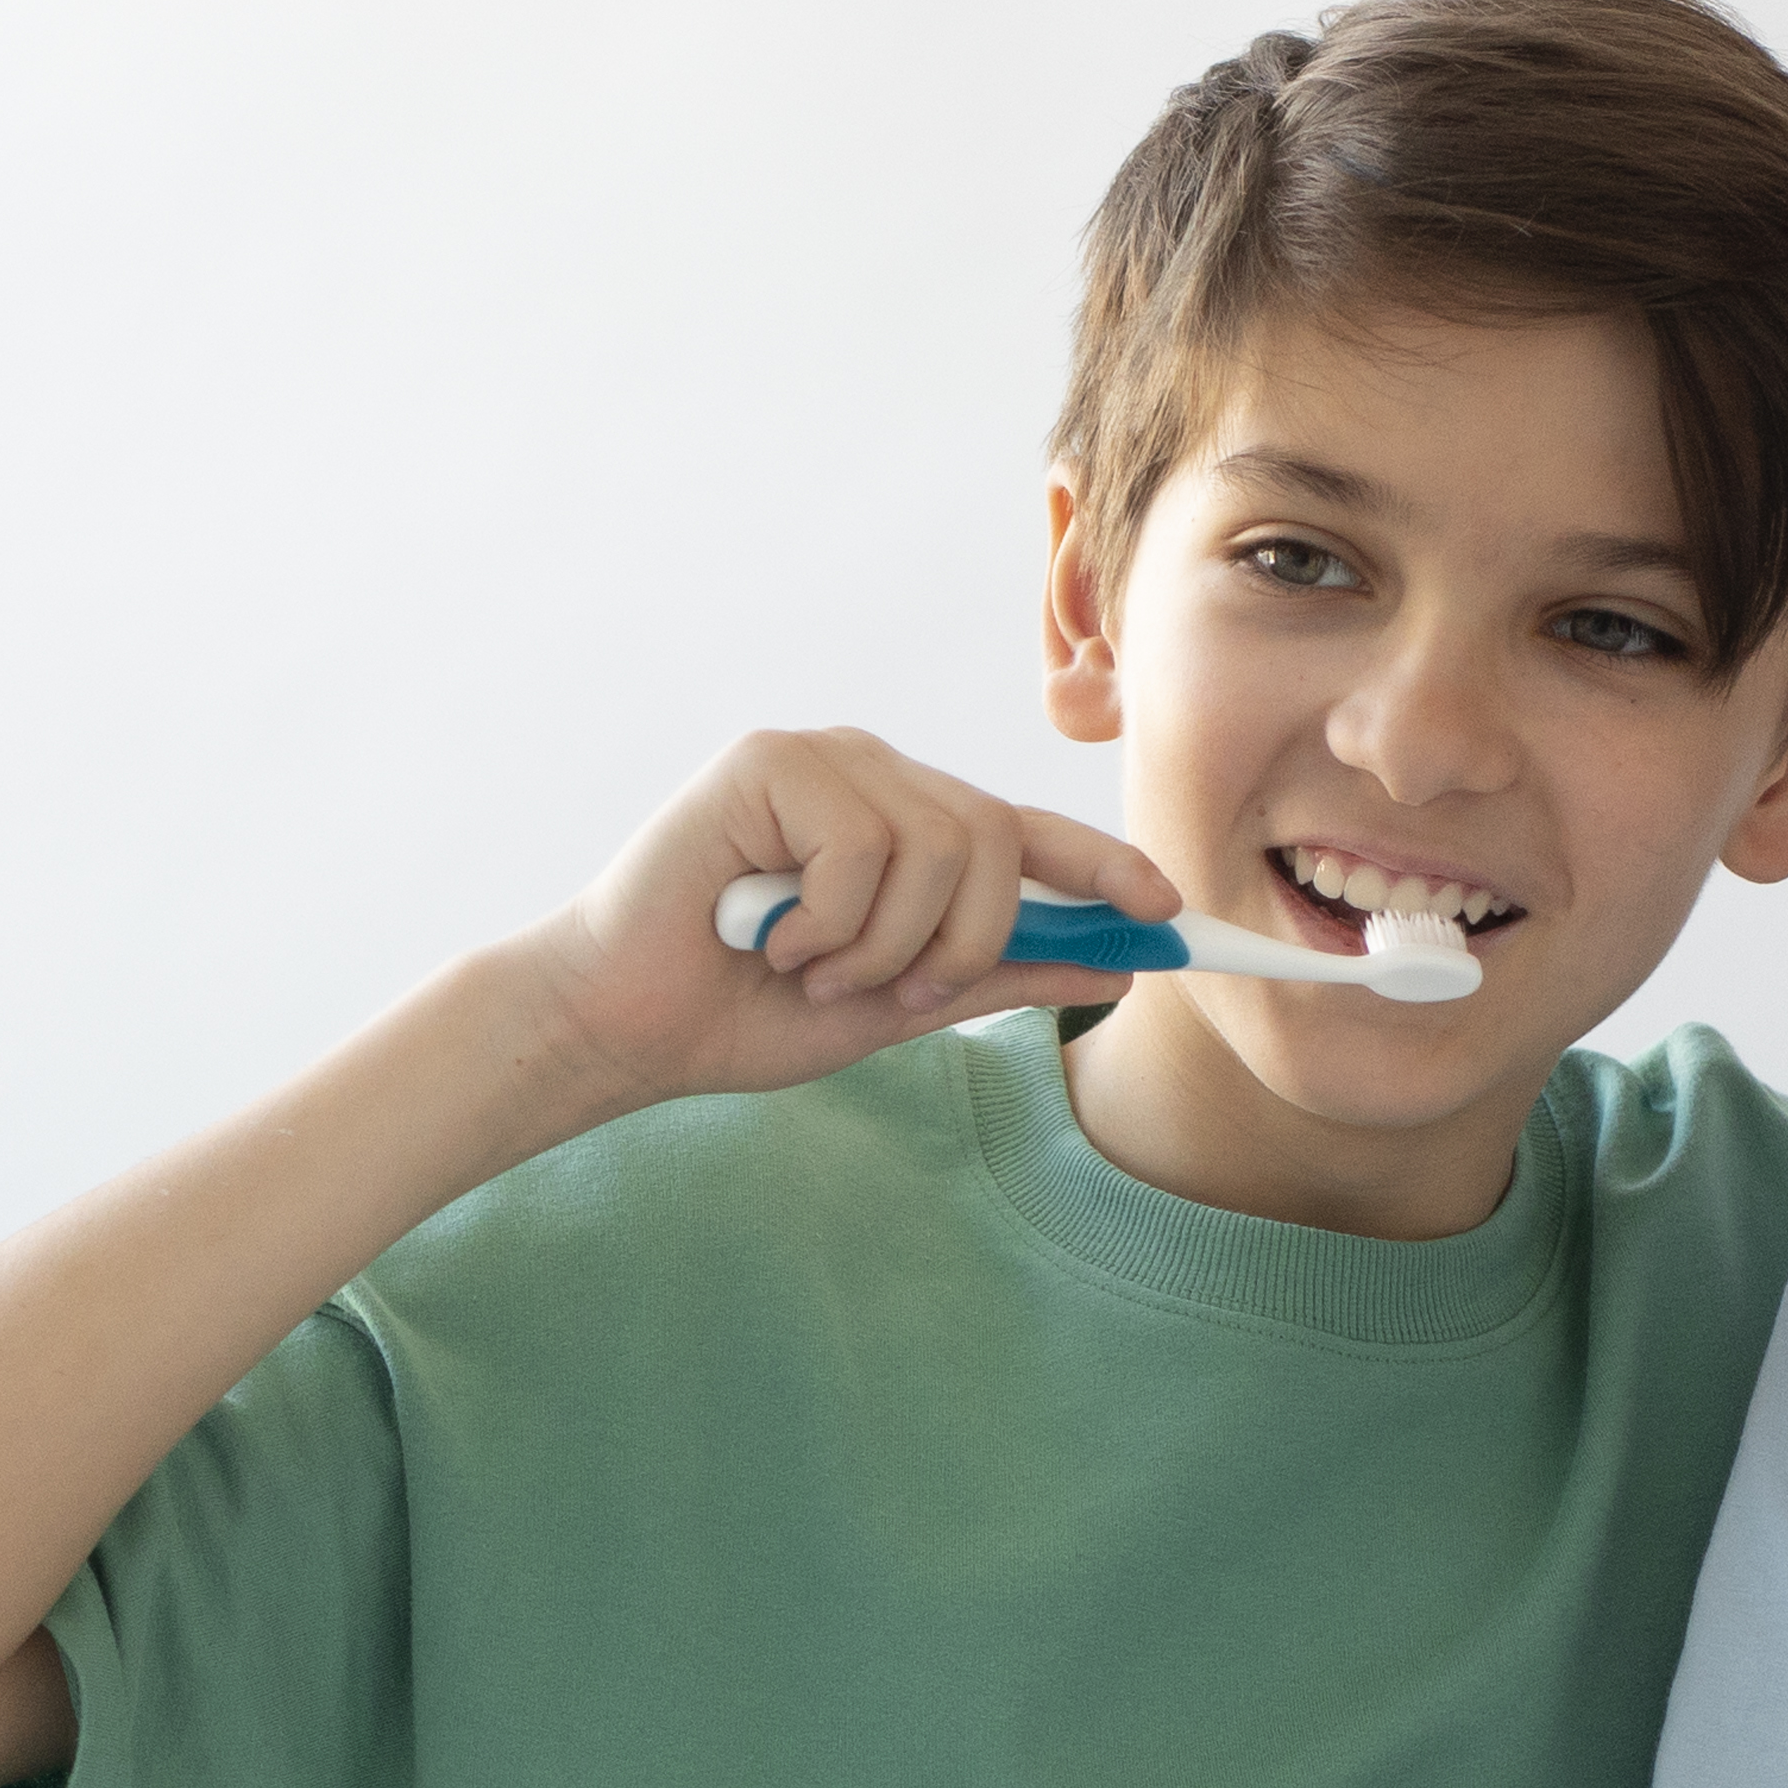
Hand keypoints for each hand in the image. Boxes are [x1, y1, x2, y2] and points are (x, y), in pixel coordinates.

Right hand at [515, 729, 1180, 1108]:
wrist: (621, 1025)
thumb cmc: (742, 1010)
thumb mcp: (894, 1002)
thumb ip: (998, 974)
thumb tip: (1116, 965)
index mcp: (904, 822)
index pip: (1024, 833)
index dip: (1099, 868)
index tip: (1167, 915)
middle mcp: (872, 775)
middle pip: (996, 839)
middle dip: (965, 939)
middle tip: (895, 989)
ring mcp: (820, 761)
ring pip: (939, 845)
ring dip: (883, 943)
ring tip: (811, 967)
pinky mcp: (766, 764)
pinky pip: (863, 847)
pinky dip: (831, 921)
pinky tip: (770, 936)